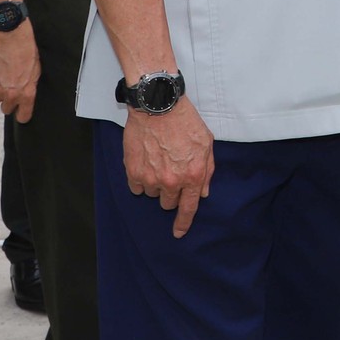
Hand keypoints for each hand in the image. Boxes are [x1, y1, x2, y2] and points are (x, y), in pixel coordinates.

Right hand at [0, 22, 39, 123]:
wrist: (12, 39)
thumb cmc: (27, 52)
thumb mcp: (37, 72)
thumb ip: (30, 87)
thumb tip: (27, 95)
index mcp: (27, 94)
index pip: (23, 116)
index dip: (22, 114)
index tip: (21, 113)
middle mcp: (11, 95)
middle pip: (6, 109)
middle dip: (9, 101)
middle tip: (11, 89)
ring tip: (3, 80)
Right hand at [123, 100, 215, 238]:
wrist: (158, 106)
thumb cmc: (185, 122)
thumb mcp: (206, 144)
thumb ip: (207, 171)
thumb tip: (202, 193)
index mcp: (193, 176)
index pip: (188, 208)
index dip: (183, 223)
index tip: (178, 233)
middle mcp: (171, 181)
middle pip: (168, 203)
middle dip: (171, 192)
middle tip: (171, 172)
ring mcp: (150, 178)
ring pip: (152, 194)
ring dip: (155, 183)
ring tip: (158, 160)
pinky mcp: (133, 171)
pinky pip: (136, 187)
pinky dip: (141, 179)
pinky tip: (146, 162)